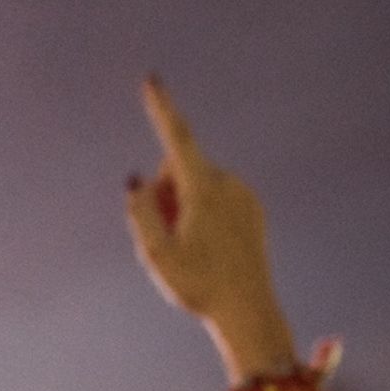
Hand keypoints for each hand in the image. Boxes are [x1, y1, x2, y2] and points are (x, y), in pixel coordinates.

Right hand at [124, 76, 279, 334]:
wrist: (248, 310)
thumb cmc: (198, 285)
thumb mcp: (155, 254)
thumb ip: (140, 211)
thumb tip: (137, 180)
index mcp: (204, 189)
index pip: (177, 138)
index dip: (162, 108)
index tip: (151, 80)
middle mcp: (228, 184)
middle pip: (179, 168)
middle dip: (163, 190)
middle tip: (165, 236)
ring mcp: (244, 195)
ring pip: (197, 184)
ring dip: (182, 206)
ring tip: (189, 248)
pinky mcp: (253, 208)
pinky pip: (217, 197)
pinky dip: (203, 213)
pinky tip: (209, 248)